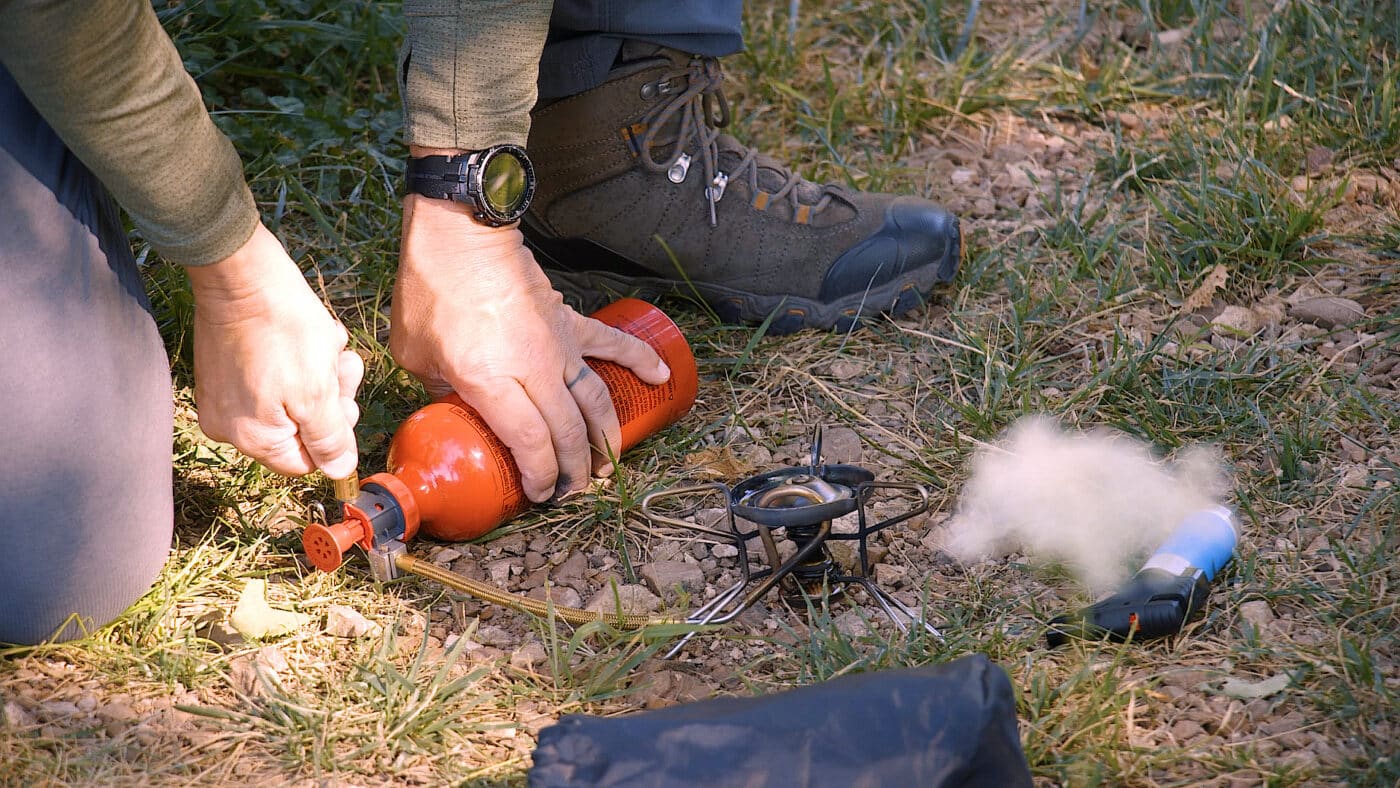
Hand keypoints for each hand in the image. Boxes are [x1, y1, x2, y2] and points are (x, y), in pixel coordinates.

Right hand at [188, 222, 361, 477]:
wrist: (243, 273)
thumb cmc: (282, 330)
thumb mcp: (318, 393)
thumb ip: (329, 440)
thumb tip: (338, 472)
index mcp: (251, 438)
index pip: (306, 460)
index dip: (334, 433)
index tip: (344, 399)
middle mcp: (229, 424)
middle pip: (300, 428)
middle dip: (330, 396)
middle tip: (340, 366)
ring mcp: (224, 394)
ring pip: (293, 397)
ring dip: (321, 372)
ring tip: (325, 342)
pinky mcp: (226, 368)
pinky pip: (274, 376)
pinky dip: (299, 357)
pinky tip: (309, 333)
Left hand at [391, 193, 669, 502]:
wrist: (460, 234)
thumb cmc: (430, 290)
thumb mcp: (416, 355)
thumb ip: (440, 389)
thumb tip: (458, 411)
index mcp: (491, 381)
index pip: (530, 442)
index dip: (541, 475)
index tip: (540, 493)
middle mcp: (532, 369)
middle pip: (567, 431)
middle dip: (575, 470)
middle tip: (573, 491)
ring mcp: (557, 345)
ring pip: (594, 400)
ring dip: (606, 437)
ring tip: (609, 464)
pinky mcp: (568, 321)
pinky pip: (611, 344)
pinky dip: (640, 359)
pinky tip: (661, 377)